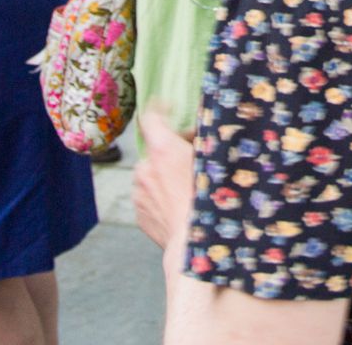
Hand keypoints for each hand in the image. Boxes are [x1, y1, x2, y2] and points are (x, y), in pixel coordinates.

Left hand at [133, 102, 194, 249]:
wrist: (193, 245)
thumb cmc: (208, 202)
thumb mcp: (213, 162)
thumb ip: (204, 140)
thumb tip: (204, 126)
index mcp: (162, 150)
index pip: (152, 117)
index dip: (160, 108)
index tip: (168, 107)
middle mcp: (144, 168)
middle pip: (156, 148)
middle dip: (172, 150)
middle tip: (193, 158)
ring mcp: (138, 192)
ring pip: (151, 174)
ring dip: (165, 175)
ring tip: (188, 188)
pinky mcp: (138, 213)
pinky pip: (149, 196)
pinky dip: (160, 196)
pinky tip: (179, 206)